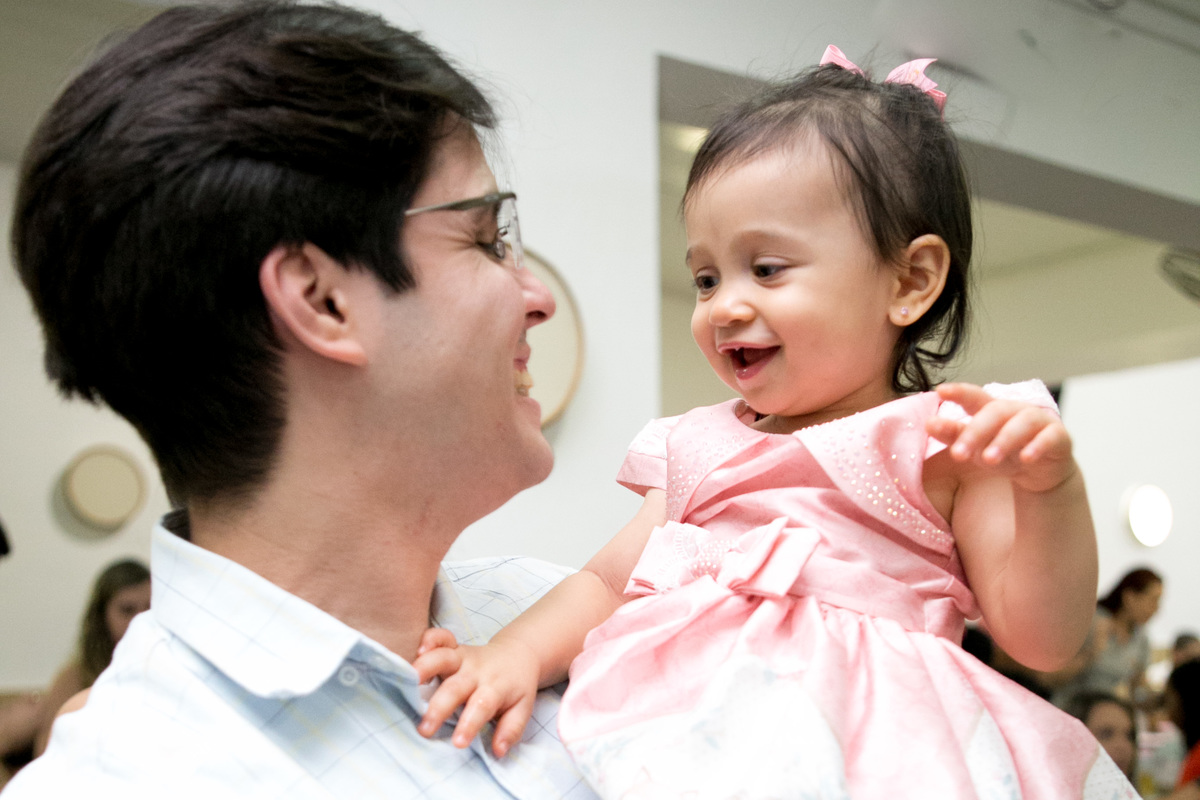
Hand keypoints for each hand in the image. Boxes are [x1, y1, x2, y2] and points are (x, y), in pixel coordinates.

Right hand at [412, 627, 540, 756]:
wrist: (519, 653)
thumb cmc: (516, 687)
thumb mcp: (522, 709)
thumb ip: (511, 729)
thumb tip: (498, 751)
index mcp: (495, 688)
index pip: (482, 706)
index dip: (469, 724)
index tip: (457, 743)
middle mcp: (477, 671)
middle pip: (455, 687)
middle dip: (439, 708)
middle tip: (424, 729)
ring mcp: (463, 656)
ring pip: (443, 657)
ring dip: (425, 667)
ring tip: (408, 681)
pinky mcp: (454, 646)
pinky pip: (440, 637)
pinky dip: (428, 640)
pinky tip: (417, 651)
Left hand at [926, 383, 1076, 493]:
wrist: (1041, 471)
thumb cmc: (1004, 454)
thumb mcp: (977, 448)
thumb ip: (955, 436)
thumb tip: (928, 424)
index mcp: (992, 409)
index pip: (974, 397)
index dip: (959, 392)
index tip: (940, 391)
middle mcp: (1015, 410)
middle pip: (995, 412)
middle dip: (976, 432)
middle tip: (958, 454)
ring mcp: (1039, 421)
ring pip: (1021, 424)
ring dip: (1003, 440)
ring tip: (987, 460)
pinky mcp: (1059, 437)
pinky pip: (1050, 438)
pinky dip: (1037, 447)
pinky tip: (1026, 458)